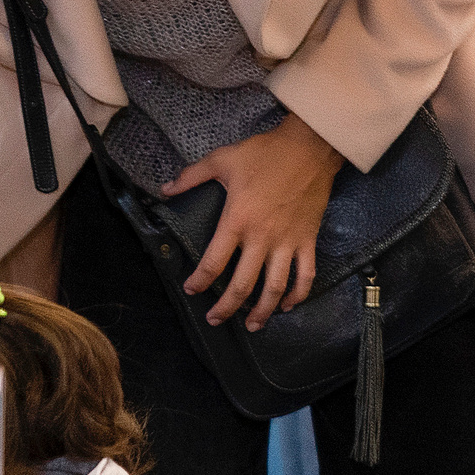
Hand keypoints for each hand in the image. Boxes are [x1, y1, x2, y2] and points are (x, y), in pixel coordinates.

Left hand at [163, 112, 343, 328]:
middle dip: (227, 307)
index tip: (191, 289)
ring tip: (253, 326)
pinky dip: (297, 293)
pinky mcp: (308, 240)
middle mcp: (262, 238)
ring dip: (263, 310)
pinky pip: (305, 274)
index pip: (214, 262)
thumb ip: (191, 177)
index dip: (200, 280)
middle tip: (215, 320)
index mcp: (237, 221)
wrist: (309, 148)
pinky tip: (287, 305)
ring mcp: (288, 242)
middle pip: (243, 284)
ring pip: (275, 286)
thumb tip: (164, 189)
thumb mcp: (221, 159)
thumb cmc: (264, 153)